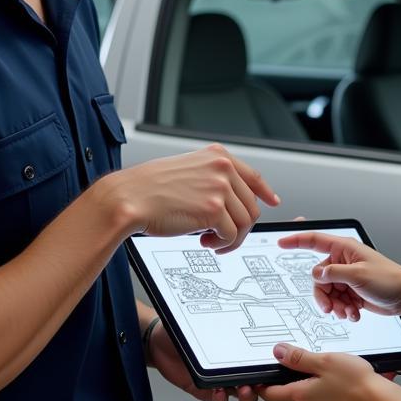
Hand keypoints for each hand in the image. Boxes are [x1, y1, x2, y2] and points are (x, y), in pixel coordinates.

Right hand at [96, 144, 278, 252]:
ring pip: (245, 222)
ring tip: (211, 241)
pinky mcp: (214, 210)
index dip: (264, 192)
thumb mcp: (186, 170)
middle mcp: (222, 168)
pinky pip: (232, 235)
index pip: (252, 175)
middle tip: (221, 237)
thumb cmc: (148, 188)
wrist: (128, 197)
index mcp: (216, 155)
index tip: (272, 202)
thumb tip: (230, 200)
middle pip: (250, 205)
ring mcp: (220, 187)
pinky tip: (205, 242)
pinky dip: (222, 244)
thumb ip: (211, 178)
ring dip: (231, 238)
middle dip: (239, 225)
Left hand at [147, 320, 257, 400]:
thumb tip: (223, 316)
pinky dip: (221, 398)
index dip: (266, 363)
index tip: (271, 365)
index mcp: (232, 347)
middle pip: (255, 378)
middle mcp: (228, 364)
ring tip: (242, 391)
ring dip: (244, 394)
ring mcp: (217, 378)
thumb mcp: (196, 322)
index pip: (255, 358)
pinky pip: (217, 398)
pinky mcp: (203, 389)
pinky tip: (218, 393)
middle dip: (261, 383)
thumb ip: (210, 322)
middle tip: (259, 382)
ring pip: (240, 392)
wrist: (155, 341)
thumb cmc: (179, 328)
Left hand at [258, 344, 391, 400]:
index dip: (264, 385)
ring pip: (314, 399)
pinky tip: (347, 386)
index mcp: (302, 396)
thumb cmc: (356, 383)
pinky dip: (334, 396)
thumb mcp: (324, 360)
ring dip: (321, 387)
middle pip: (295, 393)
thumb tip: (278, 353)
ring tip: (339, 375)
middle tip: (319, 366)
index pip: (271, 394)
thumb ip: (299, 358)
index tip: (260, 380)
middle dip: (303, 379)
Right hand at [278, 231, 400, 320]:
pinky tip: (354, 313)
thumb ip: (333, 273)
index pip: (314, 240)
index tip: (280, 243)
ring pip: (327, 293)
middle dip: (324, 295)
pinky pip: (337, 301)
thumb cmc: (389, 279)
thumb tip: (317, 274)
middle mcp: (343, 262)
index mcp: (344, 249)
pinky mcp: (351, 291)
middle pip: (319, 278)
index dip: (296, 240)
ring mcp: (347, 277)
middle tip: (331, 307)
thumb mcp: (358, 275)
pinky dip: (343, 309)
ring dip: (336, 305)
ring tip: (348, 311)